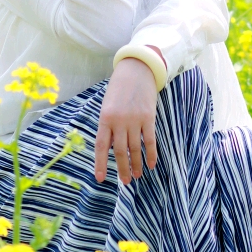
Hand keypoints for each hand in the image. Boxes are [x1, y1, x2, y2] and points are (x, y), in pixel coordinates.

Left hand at [94, 58, 158, 184]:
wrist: (136, 70)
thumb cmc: (119, 89)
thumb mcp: (108, 105)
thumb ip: (108, 125)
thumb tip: (111, 148)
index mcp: (105, 118)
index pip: (101, 145)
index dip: (100, 163)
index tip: (100, 178)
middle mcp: (119, 121)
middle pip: (120, 151)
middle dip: (123, 168)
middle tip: (125, 181)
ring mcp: (134, 120)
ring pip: (135, 148)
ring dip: (137, 164)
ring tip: (137, 175)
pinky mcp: (148, 118)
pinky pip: (150, 141)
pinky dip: (151, 154)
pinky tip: (152, 165)